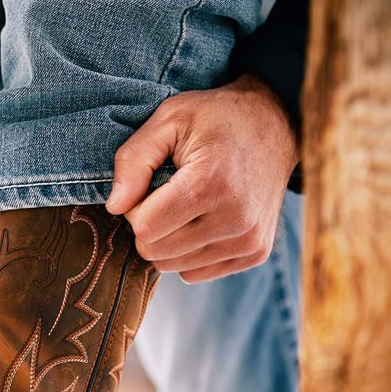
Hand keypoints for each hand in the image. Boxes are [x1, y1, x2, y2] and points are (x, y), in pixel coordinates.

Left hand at [106, 74, 298, 282]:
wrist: (276, 125)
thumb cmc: (216, 119)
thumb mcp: (169, 118)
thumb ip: (134, 160)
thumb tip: (115, 207)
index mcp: (212, 184)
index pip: (145, 228)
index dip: (135, 208)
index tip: (150, 186)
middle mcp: (236, 219)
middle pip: (156, 252)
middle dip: (149, 226)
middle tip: (165, 196)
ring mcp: (249, 240)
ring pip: (173, 267)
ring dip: (168, 240)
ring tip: (186, 206)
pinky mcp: (255, 254)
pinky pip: (195, 273)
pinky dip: (189, 252)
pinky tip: (203, 221)